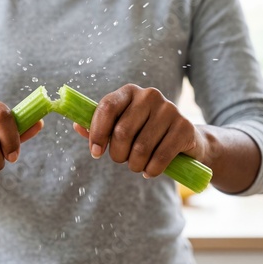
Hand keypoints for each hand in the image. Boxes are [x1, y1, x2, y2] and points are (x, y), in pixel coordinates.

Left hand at [74, 84, 206, 177]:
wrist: (184, 140)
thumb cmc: (144, 133)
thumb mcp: (120, 127)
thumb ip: (99, 127)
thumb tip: (77, 126)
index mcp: (129, 92)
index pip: (107, 108)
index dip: (97, 133)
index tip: (95, 153)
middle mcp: (149, 95)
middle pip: (122, 132)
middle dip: (117, 154)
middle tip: (122, 160)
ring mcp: (169, 109)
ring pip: (141, 148)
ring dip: (135, 165)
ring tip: (137, 166)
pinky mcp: (184, 127)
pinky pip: (160, 156)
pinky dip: (151, 169)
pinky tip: (149, 171)